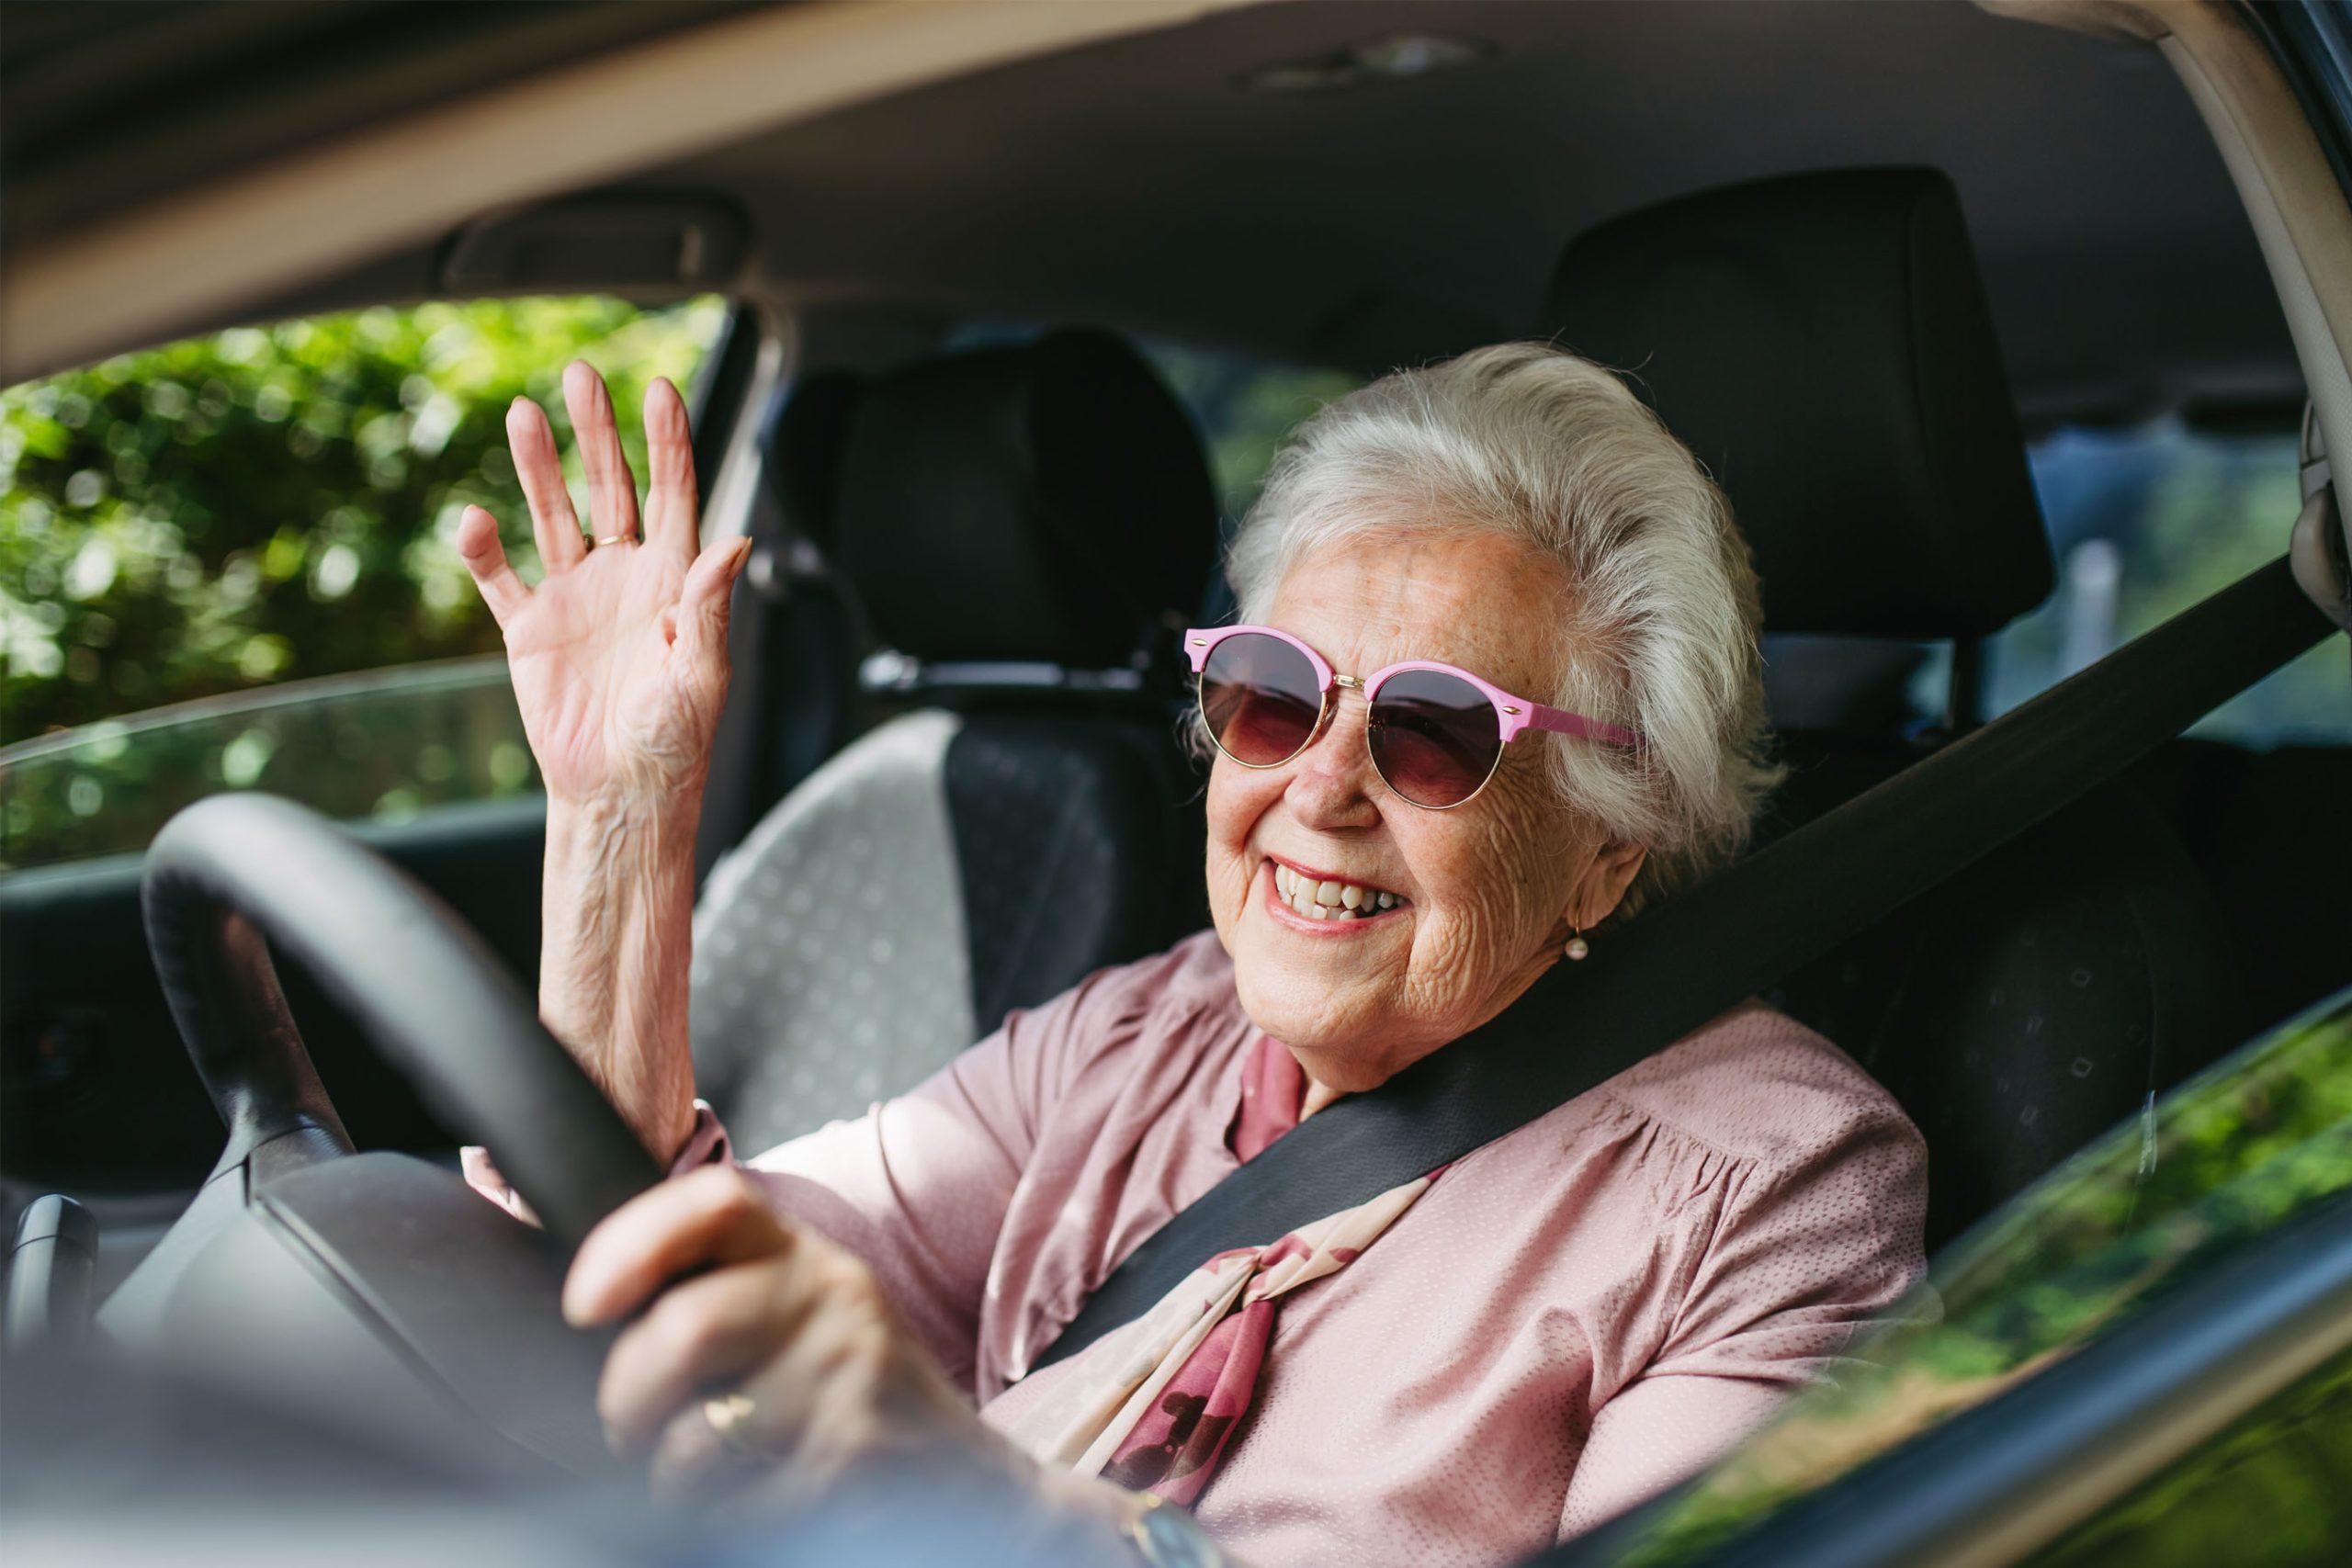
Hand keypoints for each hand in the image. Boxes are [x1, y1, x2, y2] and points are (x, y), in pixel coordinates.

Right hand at [456, 361, 750, 810]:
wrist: (621, 793)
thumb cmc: (675, 741)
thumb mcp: (703, 674)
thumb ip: (709, 605)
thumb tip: (735, 540)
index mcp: (675, 580)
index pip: (673, 495)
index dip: (667, 444)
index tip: (659, 390)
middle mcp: (625, 576)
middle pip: (610, 487)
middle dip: (597, 433)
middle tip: (580, 374)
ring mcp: (574, 597)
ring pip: (554, 514)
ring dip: (538, 467)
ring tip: (522, 414)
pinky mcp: (528, 629)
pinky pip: (501, 578)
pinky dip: (484, 549)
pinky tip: (475, 516)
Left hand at [564, 1166, 997, 1503]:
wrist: (969, 1482)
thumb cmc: (852, 1403)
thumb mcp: (802, 1320)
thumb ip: (726, 1293)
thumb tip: (598, 1307)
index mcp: (806, 1256)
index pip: (716, 1203)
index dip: (633, 1241)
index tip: (585, 1303)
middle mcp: (835, 1297)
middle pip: (685, 1328)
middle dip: (627, 1397)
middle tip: (629, 1429)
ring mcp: (851, 1375)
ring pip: (696, 1435)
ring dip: (668, 1476)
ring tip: (699, 1477)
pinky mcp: (856, 1456)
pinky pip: (732, 1504)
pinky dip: (717, 1521)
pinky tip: (753, 1507)